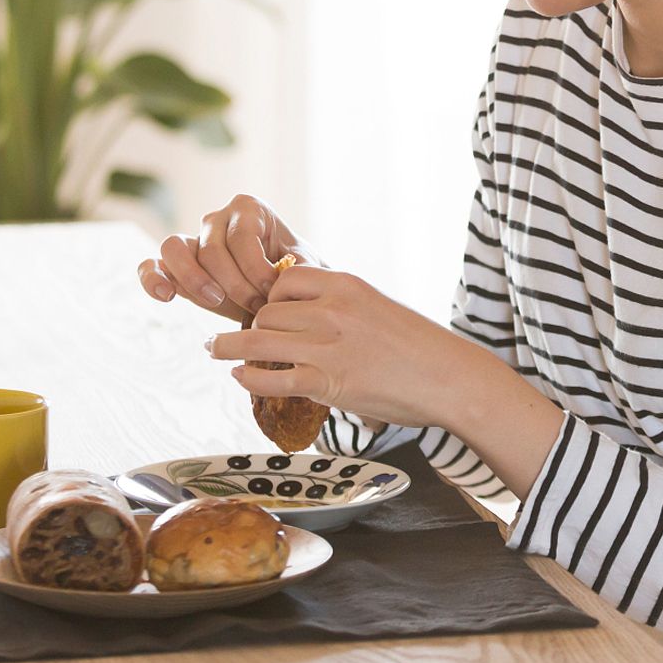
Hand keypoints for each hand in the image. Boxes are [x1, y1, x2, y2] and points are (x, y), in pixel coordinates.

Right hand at [136, 193, 318, 322]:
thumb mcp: (304, 266)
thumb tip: (284, 277)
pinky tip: (165, 296)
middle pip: (212, 249)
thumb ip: (301, 268)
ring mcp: (192, 239)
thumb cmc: (291, 272)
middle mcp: (216, 218)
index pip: (242, 238)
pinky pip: (152, 264)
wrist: (278, 289)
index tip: (272, 293)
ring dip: (195, 279)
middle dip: (235, 284)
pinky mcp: (174, 265)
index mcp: (249, 209)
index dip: (256, 270)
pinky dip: (152, 278)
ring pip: (175, 248)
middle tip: (256, 307)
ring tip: (216, 300)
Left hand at [203, 263, 484, 431]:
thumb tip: (307, 316)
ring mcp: (328, 347)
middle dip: (248, 325)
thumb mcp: (377, 307)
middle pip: (266, 312)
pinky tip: (239, 377)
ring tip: (214, 350)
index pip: (285, 280)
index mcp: (345, 285)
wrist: (447, 377)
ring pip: (258, 340)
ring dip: (229, 347)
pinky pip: (271, 378)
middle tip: (232, 338)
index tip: (262, 312)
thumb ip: (340, 307)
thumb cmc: (417, 346)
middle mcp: (333, 310)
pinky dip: (248, 378)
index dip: (268, 297)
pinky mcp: (327, 382)